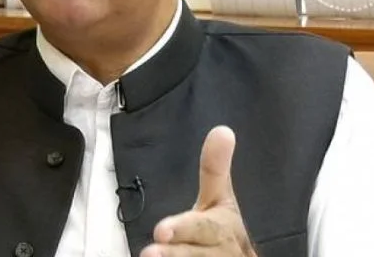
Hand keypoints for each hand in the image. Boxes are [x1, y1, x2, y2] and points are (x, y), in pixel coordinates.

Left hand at [140, 126, 256, 256]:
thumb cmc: (224, 231)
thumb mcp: (220, 199)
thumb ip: (215, 169)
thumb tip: (222, 130)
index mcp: (220, 228)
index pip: (203, 228)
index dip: (183, 229)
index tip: (161, 231)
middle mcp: (216, 252)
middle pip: (196, 253)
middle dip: (175, 254)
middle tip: (149, 252)